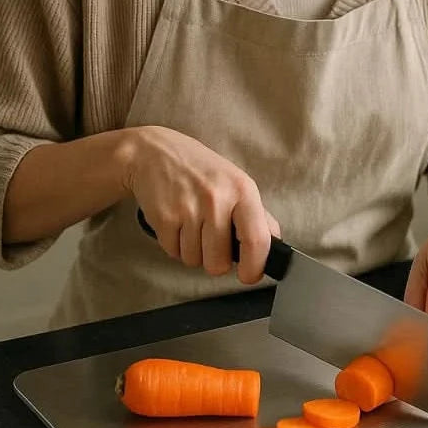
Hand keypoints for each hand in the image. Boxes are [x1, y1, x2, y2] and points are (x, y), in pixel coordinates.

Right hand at [123, 126, 279, 282]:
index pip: (257, 241)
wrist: (153, 152)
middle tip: (211, 240)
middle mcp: (217, 200)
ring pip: (195, 261)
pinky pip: (174, 252)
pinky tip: (177, 222)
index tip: (249, 276)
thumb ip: (257, 215)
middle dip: (215, 260)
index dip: (255, 268)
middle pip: (219, 262)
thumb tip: (274, 245)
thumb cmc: (200, 170)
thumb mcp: (236, 182)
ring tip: (192, 225)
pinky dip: (174, 244)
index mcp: (242, 191)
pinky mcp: (164, 218)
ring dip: (193, 251)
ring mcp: (189, 209)